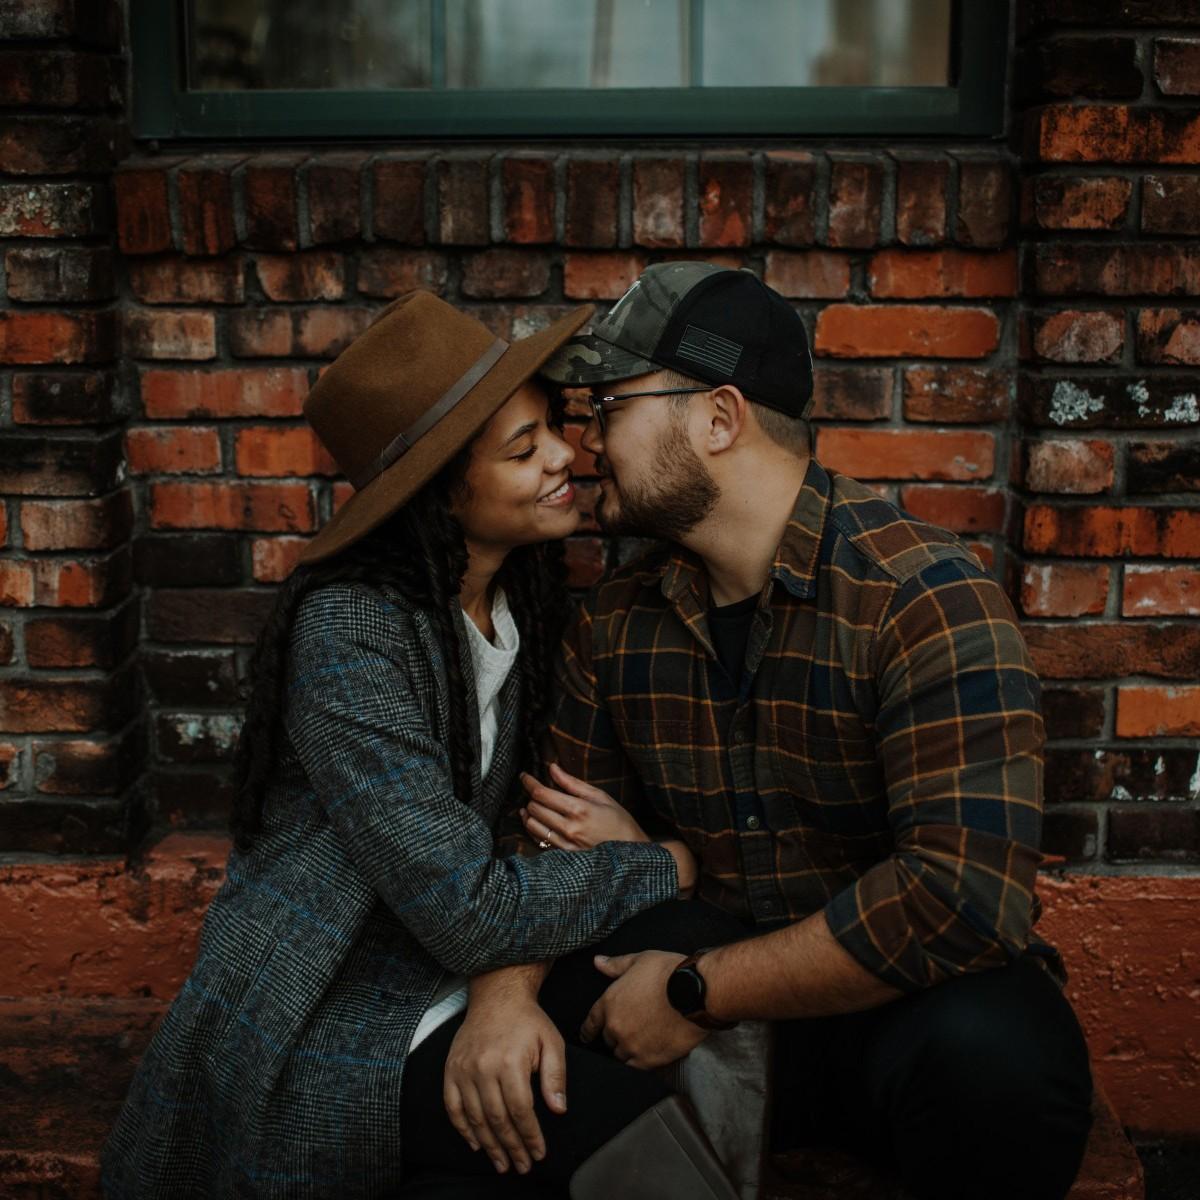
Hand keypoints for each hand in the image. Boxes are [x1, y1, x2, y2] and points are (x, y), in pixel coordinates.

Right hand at [443, 996, 565, 1174]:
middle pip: (497, 1119)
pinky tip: (476, 1144)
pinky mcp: (451, 1069)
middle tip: (522, 1166)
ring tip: (502, 1163)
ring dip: (489, 1145)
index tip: (539, 1152)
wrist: (497, 996)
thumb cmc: (528, 1021)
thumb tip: (558, 1109)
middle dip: (512, 1148)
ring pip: (475, 1118)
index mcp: (510, 1061)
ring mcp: (463, 1069)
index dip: (530, 1136)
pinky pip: (452, 1106)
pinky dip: (463, 1129)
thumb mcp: (552, 1042)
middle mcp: (483, 1067)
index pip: (521, 1110)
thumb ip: (555, 1076)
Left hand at [520, 762, 649, 848]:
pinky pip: (539, 840)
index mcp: (579, 809)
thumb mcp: (599, 796)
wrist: (630, 851)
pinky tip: (535, 821)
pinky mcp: (563, 855)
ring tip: (531, 805)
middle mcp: (569, 828)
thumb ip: (572, 782)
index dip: (529, 783)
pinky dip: (533, 828)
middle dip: (531, 796)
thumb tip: (552, 768)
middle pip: (534, 808)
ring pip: (532, 825)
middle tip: (533, 789)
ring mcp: (565, 844)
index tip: (524, 776)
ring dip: (528, 813)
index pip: (542, 794)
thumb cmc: (618, 820)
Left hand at [580, 950, 708, 1068]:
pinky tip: (649, 1053)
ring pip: (621, 1055)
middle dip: (616, 1035)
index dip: (588, 1030)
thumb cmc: (669, 973)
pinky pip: (637, 1067)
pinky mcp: (650, 1060)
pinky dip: (641, 1061)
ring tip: (641, 1043)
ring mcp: (632, 1046)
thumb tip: (598, 962)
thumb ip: (616, 965)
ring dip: (628, 1050)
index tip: (587, 1036)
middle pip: (608, 1040)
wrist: (694, 993)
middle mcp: (617, 1027)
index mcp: (610, 1003)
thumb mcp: (640, 960)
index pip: (591, 1023)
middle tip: (630, 1030)